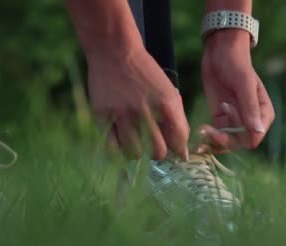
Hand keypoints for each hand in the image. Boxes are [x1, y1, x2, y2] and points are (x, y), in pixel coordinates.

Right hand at [87, 45, 188, 159]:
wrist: (115, 51)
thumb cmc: (145, 74)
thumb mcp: (168, 92)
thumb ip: (178, 120)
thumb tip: (183, 154)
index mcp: (166, 104)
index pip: (179, 141)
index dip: (178, 150)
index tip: (174, 150)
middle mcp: (145, 111)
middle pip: (158, 153)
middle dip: (159, 154)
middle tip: (154, 147)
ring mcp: (122, 114)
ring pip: (135, 154)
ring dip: (139, 152)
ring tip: (136, 142)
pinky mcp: (102, 116)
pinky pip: (112, 147)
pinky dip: (119, 149)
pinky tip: (122, 141)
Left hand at [199, 29, 274, 153]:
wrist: (220, 53)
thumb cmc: (236, 64)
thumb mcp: (243, 85)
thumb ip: (250, 108)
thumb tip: (257, 131)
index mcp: (263, 114)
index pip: (255, 137)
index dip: (240, 135)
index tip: (226, 115)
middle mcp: (251, 121)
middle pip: (239, 142)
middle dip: (224, 139)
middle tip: (208, 130)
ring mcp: (235, 121)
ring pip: (227, 142)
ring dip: (214, 141)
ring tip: (202, 131)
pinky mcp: (221, 119)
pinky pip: (217, 135)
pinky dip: (209, 138)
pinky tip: (199, 136)